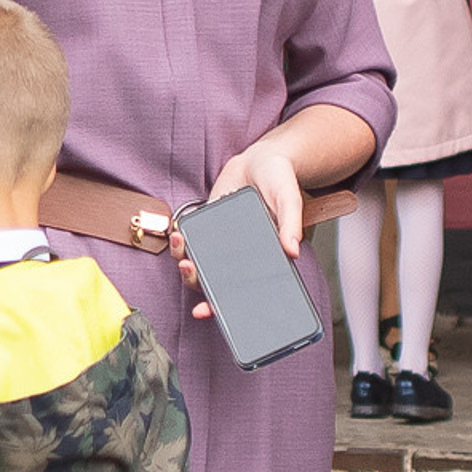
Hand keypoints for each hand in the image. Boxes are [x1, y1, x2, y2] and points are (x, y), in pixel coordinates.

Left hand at [170, 139, 305, 321]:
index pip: (239, 291)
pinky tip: (179, 233)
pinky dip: (180, 240)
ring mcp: (219, 242)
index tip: (205, 311)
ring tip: (181, 244)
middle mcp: (237, 256)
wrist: (261, 160)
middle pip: (211, 280)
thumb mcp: (289, 199)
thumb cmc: (279, 181)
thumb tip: (292, 250)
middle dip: (195, 281)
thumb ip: (290, 224)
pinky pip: (190, 239)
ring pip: (197, 262)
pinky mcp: (206, 225)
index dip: (221, 306)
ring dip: (183, 260)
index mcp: (259, 258)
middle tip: (189, 268)